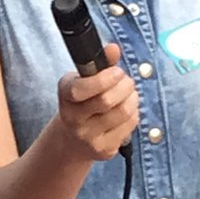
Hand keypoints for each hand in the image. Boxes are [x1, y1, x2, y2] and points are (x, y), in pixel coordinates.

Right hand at [55, 43, 138, 162]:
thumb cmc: (83, 102)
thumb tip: (113, 48)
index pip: (81, 89)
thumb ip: (100, 63)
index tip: (117, 72)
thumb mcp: (85, 79)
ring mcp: (88, 137)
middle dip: (125, 85)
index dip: (105, 78)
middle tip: (126, 82)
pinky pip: (129, 125)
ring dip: (133, 98)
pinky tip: (127, 111)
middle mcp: (73, 119)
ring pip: (123, 112)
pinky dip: (134, 113)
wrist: (73, 140)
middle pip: (107, 100)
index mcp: (65, 96)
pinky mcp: (104, 150)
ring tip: (129, 95)